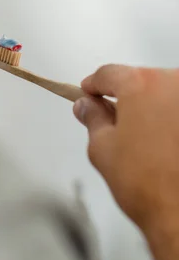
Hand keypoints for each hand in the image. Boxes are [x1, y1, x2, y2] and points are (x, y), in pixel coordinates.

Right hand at [73, 65, 178, 259]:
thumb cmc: (148, 186)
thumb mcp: (102, 148)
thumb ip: (93, 119)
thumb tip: (88, 107)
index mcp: (140, 84)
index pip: (109, 74)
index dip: (94, 85)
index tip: (89, 93)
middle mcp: (172, 84)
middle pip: (140, 81)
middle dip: (126, 99)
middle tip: (115, 123)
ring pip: (165, 94)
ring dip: (152, 109)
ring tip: (145, 141)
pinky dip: (172, 121)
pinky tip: (167, 144)